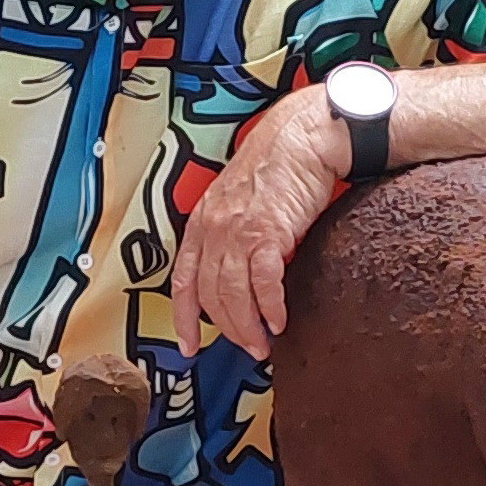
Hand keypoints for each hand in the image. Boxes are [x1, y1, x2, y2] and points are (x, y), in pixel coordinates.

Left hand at [171, 86, 348, 359]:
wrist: (302, 137)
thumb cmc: (276, 166)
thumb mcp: (240, 202)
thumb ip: (232, 235)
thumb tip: (239, 274)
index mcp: (202, 222)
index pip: (184, 281)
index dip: (183, 318)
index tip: (188, 346)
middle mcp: (213, 228)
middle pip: (210, 295)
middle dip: (227, 329)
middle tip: (246, 347)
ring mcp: (237, 230)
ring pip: (233, 295)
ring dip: (248, 327)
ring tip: (262, 344)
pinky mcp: (267, 231)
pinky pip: (263, 283)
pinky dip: (270, 308)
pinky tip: (279, 321)